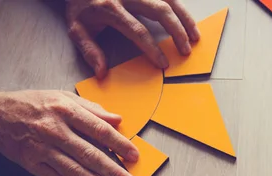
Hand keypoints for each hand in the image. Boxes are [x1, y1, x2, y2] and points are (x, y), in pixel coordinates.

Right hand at [0, 90, 139, 175]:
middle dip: (114, 172)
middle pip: (90, 155)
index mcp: (65, 109)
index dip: (120, 144)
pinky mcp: (32, 164)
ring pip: (76, 172)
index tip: (135, 156)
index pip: (99, 130)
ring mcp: (42, 149)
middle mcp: (55, 130)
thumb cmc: (34, 104)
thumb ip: (92, 109)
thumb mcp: (63, 96)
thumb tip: (118, 120)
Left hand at [66, 0, 199, 77]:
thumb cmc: (80, 4)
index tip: (163, 63)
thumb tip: (102, 72)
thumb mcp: (76, 28)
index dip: (153, 48)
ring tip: (195, 37)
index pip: (138, 31)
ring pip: (168, 0)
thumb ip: (89, 50)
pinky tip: (189, 19)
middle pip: (160, 11)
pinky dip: (181, 7)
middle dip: (176, 32)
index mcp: (110, 8)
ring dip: (185, 18)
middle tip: (185, 51)